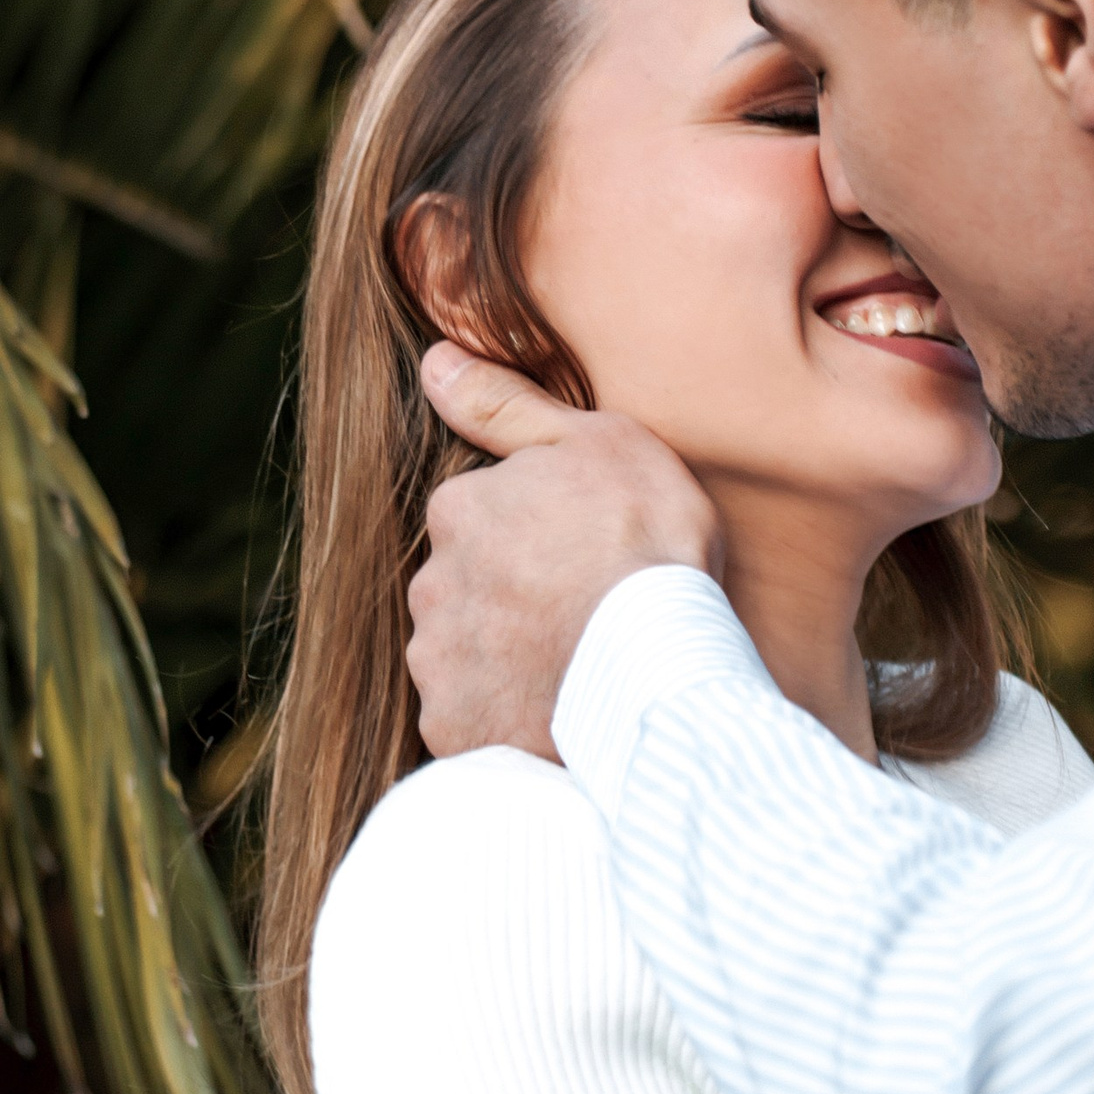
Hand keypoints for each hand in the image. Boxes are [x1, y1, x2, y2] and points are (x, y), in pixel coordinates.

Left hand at [407, 346, 721, 759]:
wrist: (660, 665)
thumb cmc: (643, 541)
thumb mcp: (594, 441)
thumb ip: (504, 404)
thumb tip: (434, 362)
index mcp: (460, 510)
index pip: (479, 518)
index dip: (535, 536)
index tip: (581, 554)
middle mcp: (432, 585)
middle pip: (465, 587)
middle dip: (508, 598)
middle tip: (579, 612)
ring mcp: (439, 663)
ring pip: (462, 654)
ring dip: (503, 658)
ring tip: (574, 666)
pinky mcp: (454, 731)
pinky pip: (471, 719)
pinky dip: (504, 717)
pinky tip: (555, 712)